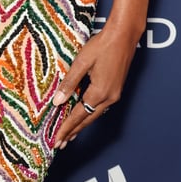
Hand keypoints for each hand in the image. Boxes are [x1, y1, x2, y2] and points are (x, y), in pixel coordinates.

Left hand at [50, 24, 137, 148]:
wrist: (123, 37)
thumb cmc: (102, 46)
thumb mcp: (81, 62)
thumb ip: (69, 83)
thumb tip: (57, 102)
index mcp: (99, 92)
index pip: (78, 116)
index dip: (66, 128)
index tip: (57, 140)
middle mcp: (109, 98)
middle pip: (87, 120)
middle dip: (73, 132)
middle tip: (60, 144)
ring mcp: (114, 95)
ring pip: (94, 115)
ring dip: (81, 125)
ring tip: (69, 135)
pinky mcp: (116, 90)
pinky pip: (99, 107)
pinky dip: (88, 114)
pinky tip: (82, 116)